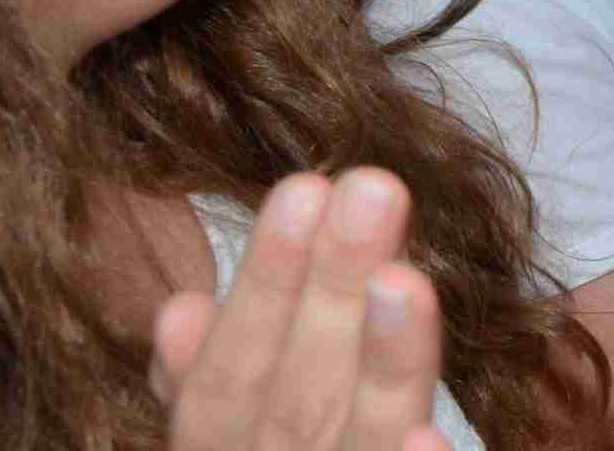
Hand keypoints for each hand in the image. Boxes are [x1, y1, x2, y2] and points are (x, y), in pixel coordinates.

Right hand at [154, 170, 451, 450]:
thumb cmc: (284, 444)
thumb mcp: (229, 421)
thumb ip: (208, 372)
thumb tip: (182, 308)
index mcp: (227, 446)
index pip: (226, 379)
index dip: (263, 288)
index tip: (305, 189)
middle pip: (296, 400)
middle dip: (330, 294)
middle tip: (374, 189)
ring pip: (359, 434)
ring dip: (386, 360)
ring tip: (406, 280)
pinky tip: (431, 433)